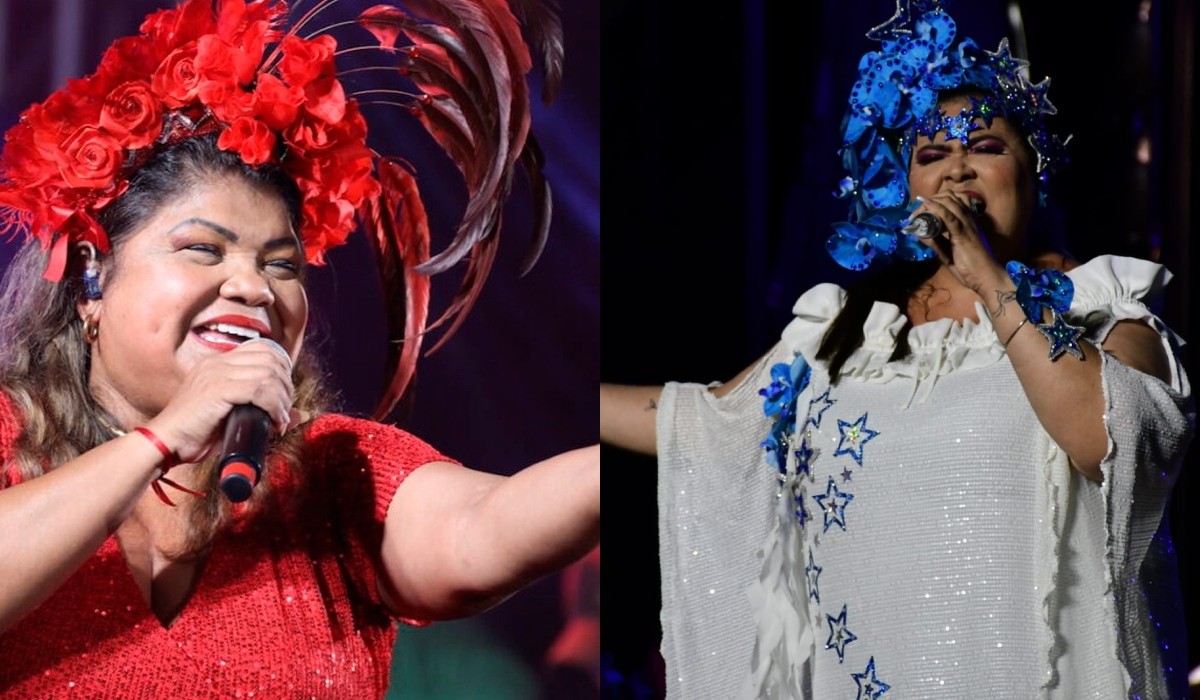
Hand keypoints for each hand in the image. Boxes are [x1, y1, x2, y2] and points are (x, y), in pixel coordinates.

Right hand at [144, 341, 294, 463]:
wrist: (165, 443)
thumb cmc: (196, 434)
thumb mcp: (233, 416)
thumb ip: (263, 410)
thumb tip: (300, 415)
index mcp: (217, 363)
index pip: (262, 348)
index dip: (282, 368)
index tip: (284, 394)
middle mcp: (217, 363)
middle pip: (271, 358)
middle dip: (286, 384)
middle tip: (285, 410)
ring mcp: (216, 374)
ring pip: (268, 374)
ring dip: (282, 398)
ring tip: (280, 419)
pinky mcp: (217, 390)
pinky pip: (259, 390)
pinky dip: (274, 407)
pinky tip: (274, 422)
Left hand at [911, 192, 1009, 295]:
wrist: (984, 276)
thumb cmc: (969, 267)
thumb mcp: (948, 253)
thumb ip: (936, 243)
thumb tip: (921, 234)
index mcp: (966, 221)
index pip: (951, 200)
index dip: (934, 201)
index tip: (919, 213)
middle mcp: (968, 218)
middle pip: (948, 197)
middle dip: (929, 201)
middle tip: (915, 214)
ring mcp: (967, 223)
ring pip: (948, 202)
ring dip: (929, 204)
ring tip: (916, 214)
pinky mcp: (963, 232)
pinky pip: (948, 215)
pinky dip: (935, 208)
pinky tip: (925, 205)